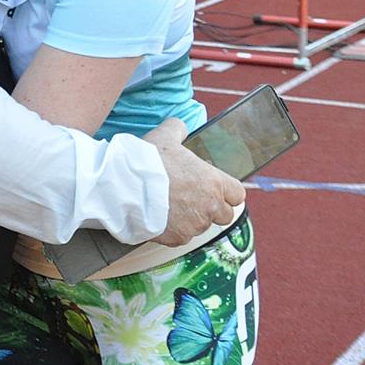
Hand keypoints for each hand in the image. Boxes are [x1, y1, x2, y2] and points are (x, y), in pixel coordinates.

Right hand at [146, 119, 246, 245]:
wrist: (127, 186)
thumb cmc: (149, 161)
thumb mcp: (165, 135)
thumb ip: (178, 129)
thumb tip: (180, 126)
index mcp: (214, 182)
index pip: (238, 194)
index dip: (227, 192)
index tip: (213, 189)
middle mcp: (210, 206)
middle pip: (225, 215)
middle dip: (211, 208)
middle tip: (191, 198)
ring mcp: (195, 225)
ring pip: (201, 226)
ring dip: (191, 219)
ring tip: (170, 206)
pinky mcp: (179, 238)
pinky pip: (182, 236)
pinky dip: (174, 229)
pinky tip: (160, 216)